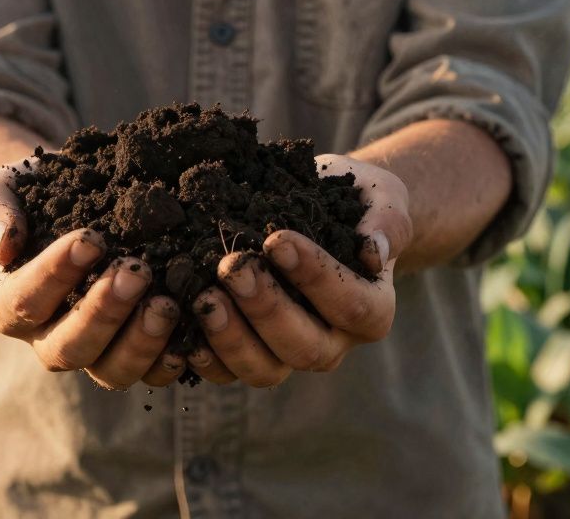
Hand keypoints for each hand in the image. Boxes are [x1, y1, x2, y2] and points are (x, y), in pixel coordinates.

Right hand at [0, 158, 184, 389]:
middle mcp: (46, 339)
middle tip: (136, 273)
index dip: (57, 274)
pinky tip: (191, 332)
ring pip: (110, 370)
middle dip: (104, 313)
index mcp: (10, 304)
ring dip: (141, 342)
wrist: (64, 203)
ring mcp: (92, 353)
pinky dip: (171, 359)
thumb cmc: (29, 197)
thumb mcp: (2, 190)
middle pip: (69, 347)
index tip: (90, 240)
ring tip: (167, 303)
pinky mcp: (131, 355)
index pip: (26, 300)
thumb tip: (4, 245)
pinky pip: (150, 375)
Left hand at [188, 154, 412, 386]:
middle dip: (265, 308)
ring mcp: (288, 355)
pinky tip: (181, 322)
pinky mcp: (249, 354)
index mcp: (371, 310)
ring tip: (203, 295)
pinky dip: (203, 353)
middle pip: (304, 347)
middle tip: (232, 267)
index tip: (277, 239)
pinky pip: (226, 371)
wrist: (317, 206)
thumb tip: (374, 251)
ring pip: (264, 368)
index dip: (314, 276)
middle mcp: (333, 342)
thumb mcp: (381, 196)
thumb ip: (388, 220)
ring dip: (230, 336)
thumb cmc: (353, 202)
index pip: (349, 304)